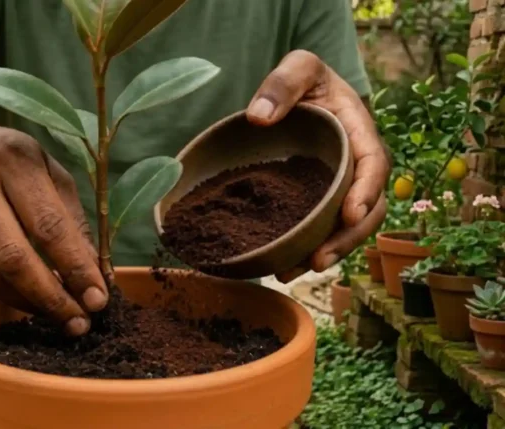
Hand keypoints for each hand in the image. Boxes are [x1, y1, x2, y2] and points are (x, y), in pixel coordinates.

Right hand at [0, 125, 106, 334]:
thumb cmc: (11, 162)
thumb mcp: (50, 172)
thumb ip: (72, 219)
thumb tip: (93, 275)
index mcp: (13, 159)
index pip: (48, 225)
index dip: (75, 267)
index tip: (98, 300)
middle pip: (13, 256)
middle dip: (51, 297)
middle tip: (80, 322)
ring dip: (29, 304)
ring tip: (60, 317)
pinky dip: (6, 297)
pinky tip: (31, 302)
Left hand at [245, 50, 389, 282]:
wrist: (300, 93)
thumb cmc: (305, 78)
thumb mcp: (299, 66)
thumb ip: (283, 83)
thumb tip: (259, 117)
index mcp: (360, 133)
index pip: (373, 165)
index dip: (366, 191)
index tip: (350, 214)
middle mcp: (356, 167)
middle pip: (367, 210)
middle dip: (346, 239)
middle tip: (318, 260)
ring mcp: (341, 187)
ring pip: (345, 229)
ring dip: (325, 254)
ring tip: (292, 272)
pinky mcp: (321, 201)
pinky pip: (322, 230)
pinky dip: (306, 250)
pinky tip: (281, 267)